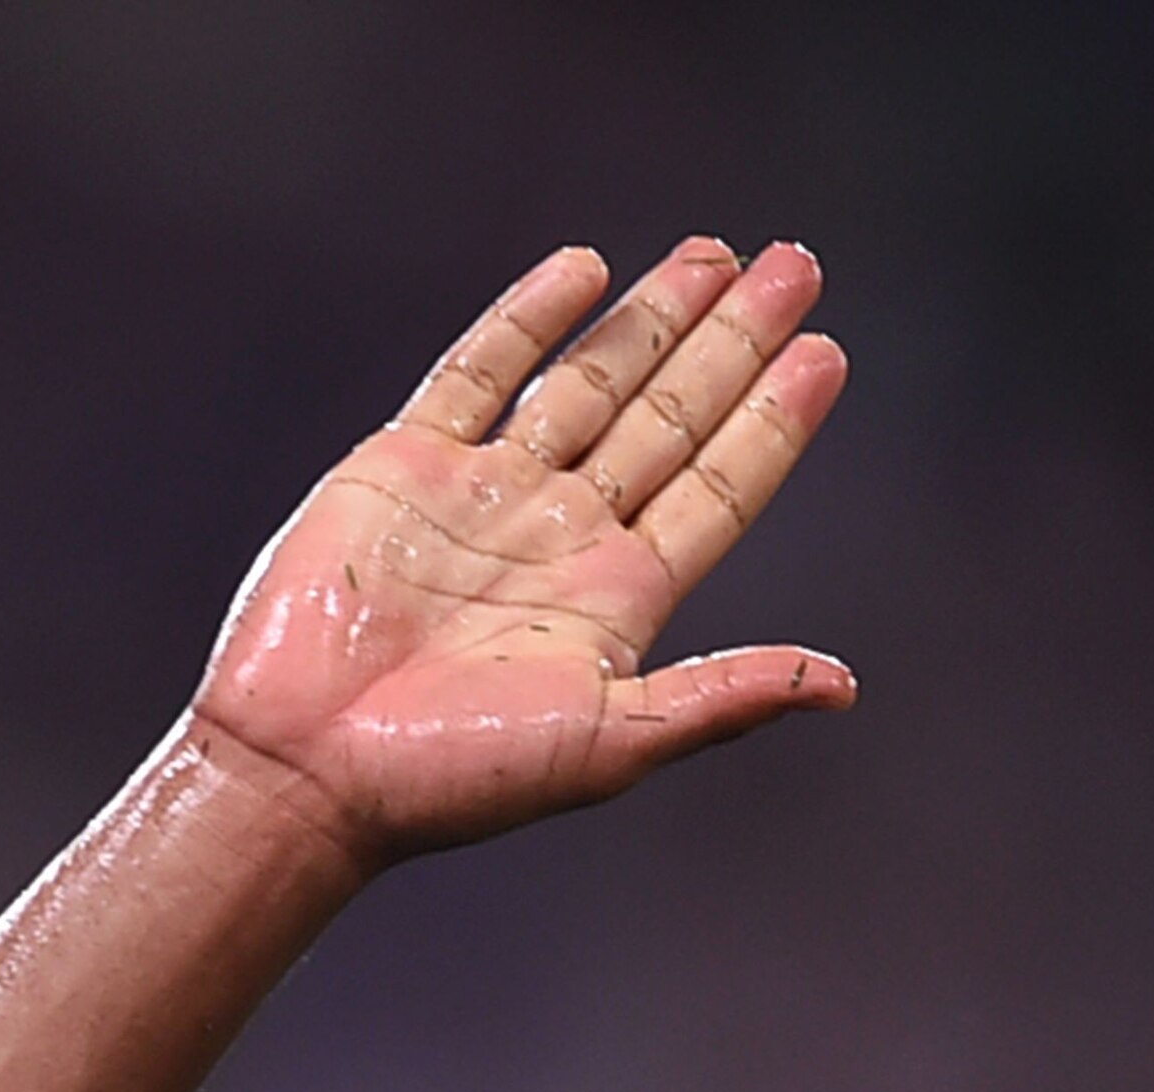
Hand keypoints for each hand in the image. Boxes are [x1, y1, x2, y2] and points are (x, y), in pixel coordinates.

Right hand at [186, 241, 853, 864]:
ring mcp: (487, 494)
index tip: (828, 353)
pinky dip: (531, 318)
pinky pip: (479, 371)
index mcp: (622, 599)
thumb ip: (724, 698)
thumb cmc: (460, 776)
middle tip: (797, 264)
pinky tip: (587, 270)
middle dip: (733, 341)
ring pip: (590, 381)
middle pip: (671, 417)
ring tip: (717, 252)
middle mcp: (566, 536)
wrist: (311, 767)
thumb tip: (841, 685)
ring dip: (654, 316)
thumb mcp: (613, 744)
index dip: (774, 421)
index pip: (721, 488)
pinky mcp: (405, 466)